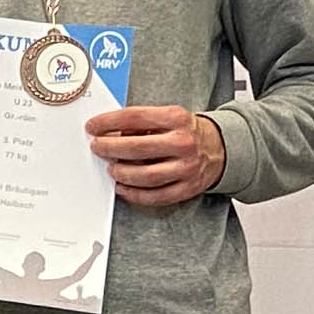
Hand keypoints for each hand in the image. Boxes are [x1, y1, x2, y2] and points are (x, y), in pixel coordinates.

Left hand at [89, 105, 224, 211]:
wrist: (221, 148)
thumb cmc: (187, 131)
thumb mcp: (169, 117)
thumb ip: (142, 123)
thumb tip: (110, 132)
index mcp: (176, 119)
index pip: (135, 117)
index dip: (108, 122)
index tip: (93, 127)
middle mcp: (183, 143)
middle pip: (137, 148)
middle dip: (110, 149)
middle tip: (97, 148)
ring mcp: (186, 168)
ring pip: (145, 176)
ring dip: (121, 174)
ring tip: (111, 169)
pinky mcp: (187, 188)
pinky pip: (156, 196)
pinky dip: (135, 194)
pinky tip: (123, 188)